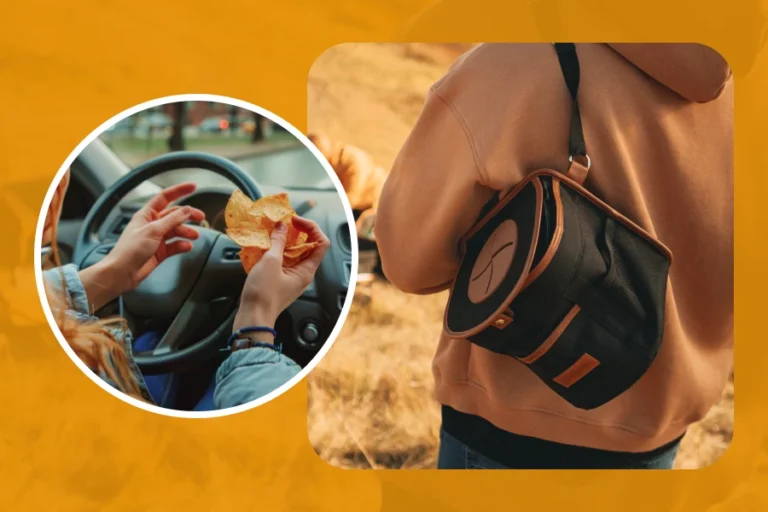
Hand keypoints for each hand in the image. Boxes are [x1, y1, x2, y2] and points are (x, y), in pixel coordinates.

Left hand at [79, 183, 204, 310]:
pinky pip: (175, 245)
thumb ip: (172, 220)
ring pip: (176, 231)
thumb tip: (186, 210)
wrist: (122, 273)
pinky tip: (187, 246)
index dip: (179, 191)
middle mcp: (152, 225)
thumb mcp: (153, 231)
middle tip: (200, 217)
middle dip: (188, 215)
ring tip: (195, 236)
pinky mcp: (160, 252)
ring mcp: (156, 239)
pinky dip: (182, 245)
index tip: (193, 187)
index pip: (165, 197)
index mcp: (146, 215)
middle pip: (174, 215)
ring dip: (186, 232)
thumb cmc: (129, 250)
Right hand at [233, 216, 330, 341]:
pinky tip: (263, 246)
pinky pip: (281, 261)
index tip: (295, 220)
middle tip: (281, 223)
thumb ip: (278, 242)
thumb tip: (282, 226)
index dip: (311, 227)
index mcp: (307, 270)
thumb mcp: (270, 262)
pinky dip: (275, 251)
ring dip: (283, 240)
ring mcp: (290, 278)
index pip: (321, 243)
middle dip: (295, 232)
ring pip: (293, 253)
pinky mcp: (279, 281)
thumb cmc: (263, 295)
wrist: (252, 318)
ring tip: (271, 232)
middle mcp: (302, 274)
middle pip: (307, 246)